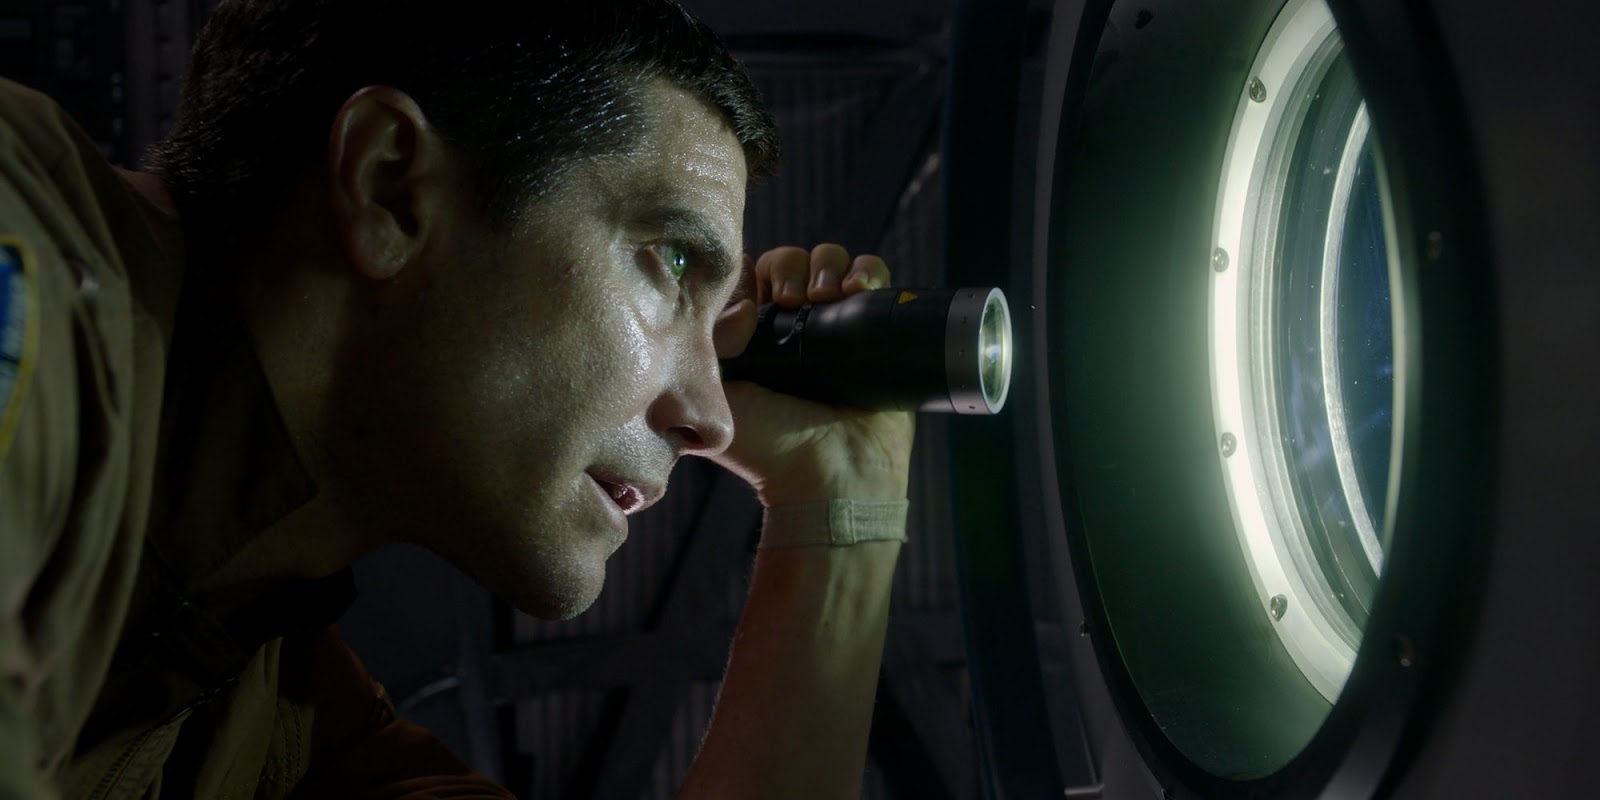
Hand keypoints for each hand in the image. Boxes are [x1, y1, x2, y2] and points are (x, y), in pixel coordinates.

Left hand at [709, 244, 915, 507]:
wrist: (829, 478)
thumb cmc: (769, 449)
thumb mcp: (720, 396)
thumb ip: (712, 344)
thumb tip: (742, 301)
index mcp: (754, 338)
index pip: (751, 275)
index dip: (754, 273)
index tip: (760, 295)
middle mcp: (795, 327)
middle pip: (792, 261)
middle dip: (791, 267)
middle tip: (792, 298)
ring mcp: (838, 326)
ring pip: (831, 262)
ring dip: (827, 264)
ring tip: (826, 295)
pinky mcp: (877, 328)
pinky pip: (875, 278)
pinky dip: (868, 270)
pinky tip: (859, 289)